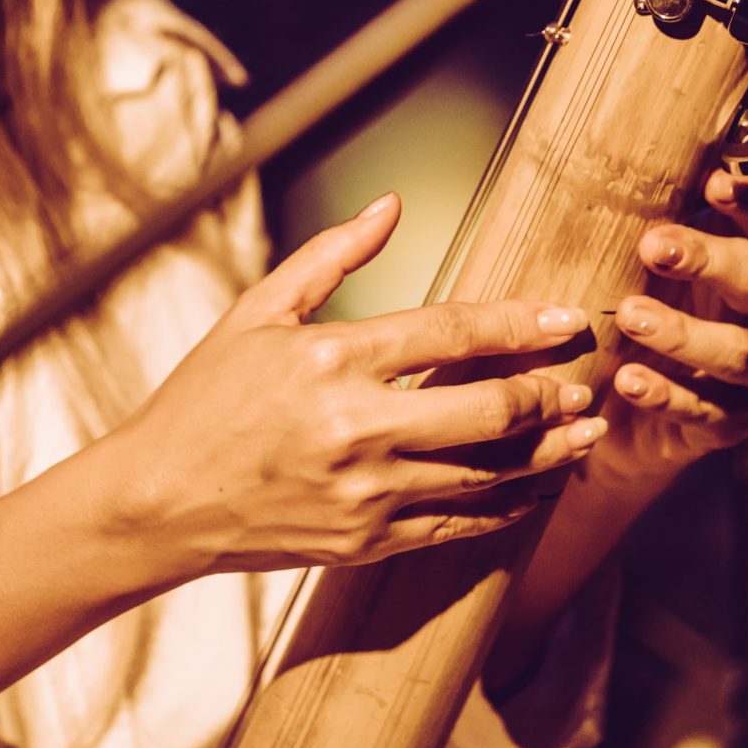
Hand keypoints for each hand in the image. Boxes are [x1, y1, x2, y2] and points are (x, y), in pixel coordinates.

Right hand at [93, 194, 609, 578]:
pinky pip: (459, 524)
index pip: (451, 332)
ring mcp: (366, 493)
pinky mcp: (367, 542)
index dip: (519, 323)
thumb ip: (331, 255)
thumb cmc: (204, 399)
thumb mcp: (258, 311)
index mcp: (332, 359)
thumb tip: (391, 205)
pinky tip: (538, 487)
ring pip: (487, 473)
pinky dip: (508, 506)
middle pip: (488, 409)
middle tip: (587, 381)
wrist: (158, 502)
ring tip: (588, 434)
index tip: (567, 318)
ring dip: (548, 453)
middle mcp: (356, 428)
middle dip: (549, 394)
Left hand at [583, 166, 747, 493]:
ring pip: (740, 350)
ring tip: (629, 315)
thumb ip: (655, 215)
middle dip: (709, 258)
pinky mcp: (735, 421)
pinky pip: (706, 408)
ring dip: (684, 332)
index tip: (719, 182)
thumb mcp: (650, 261)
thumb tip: (623, 153)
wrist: (628, 411)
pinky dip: (666, 393)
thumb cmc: (646, 309)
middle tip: (653, 247)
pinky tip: (627, 378)